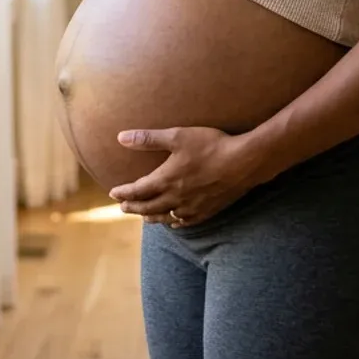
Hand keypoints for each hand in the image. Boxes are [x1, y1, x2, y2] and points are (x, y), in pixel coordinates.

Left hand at [108, 127, 266, 227]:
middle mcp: (176, 197)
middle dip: (133, 207)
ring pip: (165, 217)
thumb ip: (148, 139)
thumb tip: (120, 138)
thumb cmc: (211, 145)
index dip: (124, 192)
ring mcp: (192, 207)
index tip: (113, 193)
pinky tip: (173, 222)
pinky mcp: (207, 210)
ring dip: (151, 217)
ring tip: (143, 217)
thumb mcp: (177, 136)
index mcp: (166, 180)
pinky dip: (174, 222)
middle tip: (122, 207)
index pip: (138, 190)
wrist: (244, 162)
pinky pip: (186, 221)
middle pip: (148, 207)